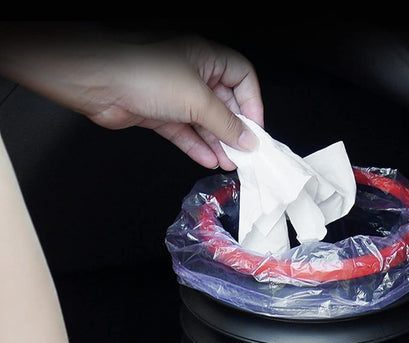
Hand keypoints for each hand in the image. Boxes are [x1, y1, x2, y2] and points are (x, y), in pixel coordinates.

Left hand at [0, 23, 263, 169]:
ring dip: (216, 143)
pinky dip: (195, 146)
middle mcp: (191, 73)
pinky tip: (207, 160)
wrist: (97, 81)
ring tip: (228, 163)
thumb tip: (247, 140)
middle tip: (244, 155)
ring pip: (203, 122)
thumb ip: (225, 123)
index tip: (255, 132)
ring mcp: (172, 94)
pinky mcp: (157, 113)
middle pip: (223, 103)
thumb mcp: (197, 98)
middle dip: (234, 130)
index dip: (252, 104)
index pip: (242, 78)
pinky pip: (183, 132)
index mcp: (206, 57)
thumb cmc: (144, 73)